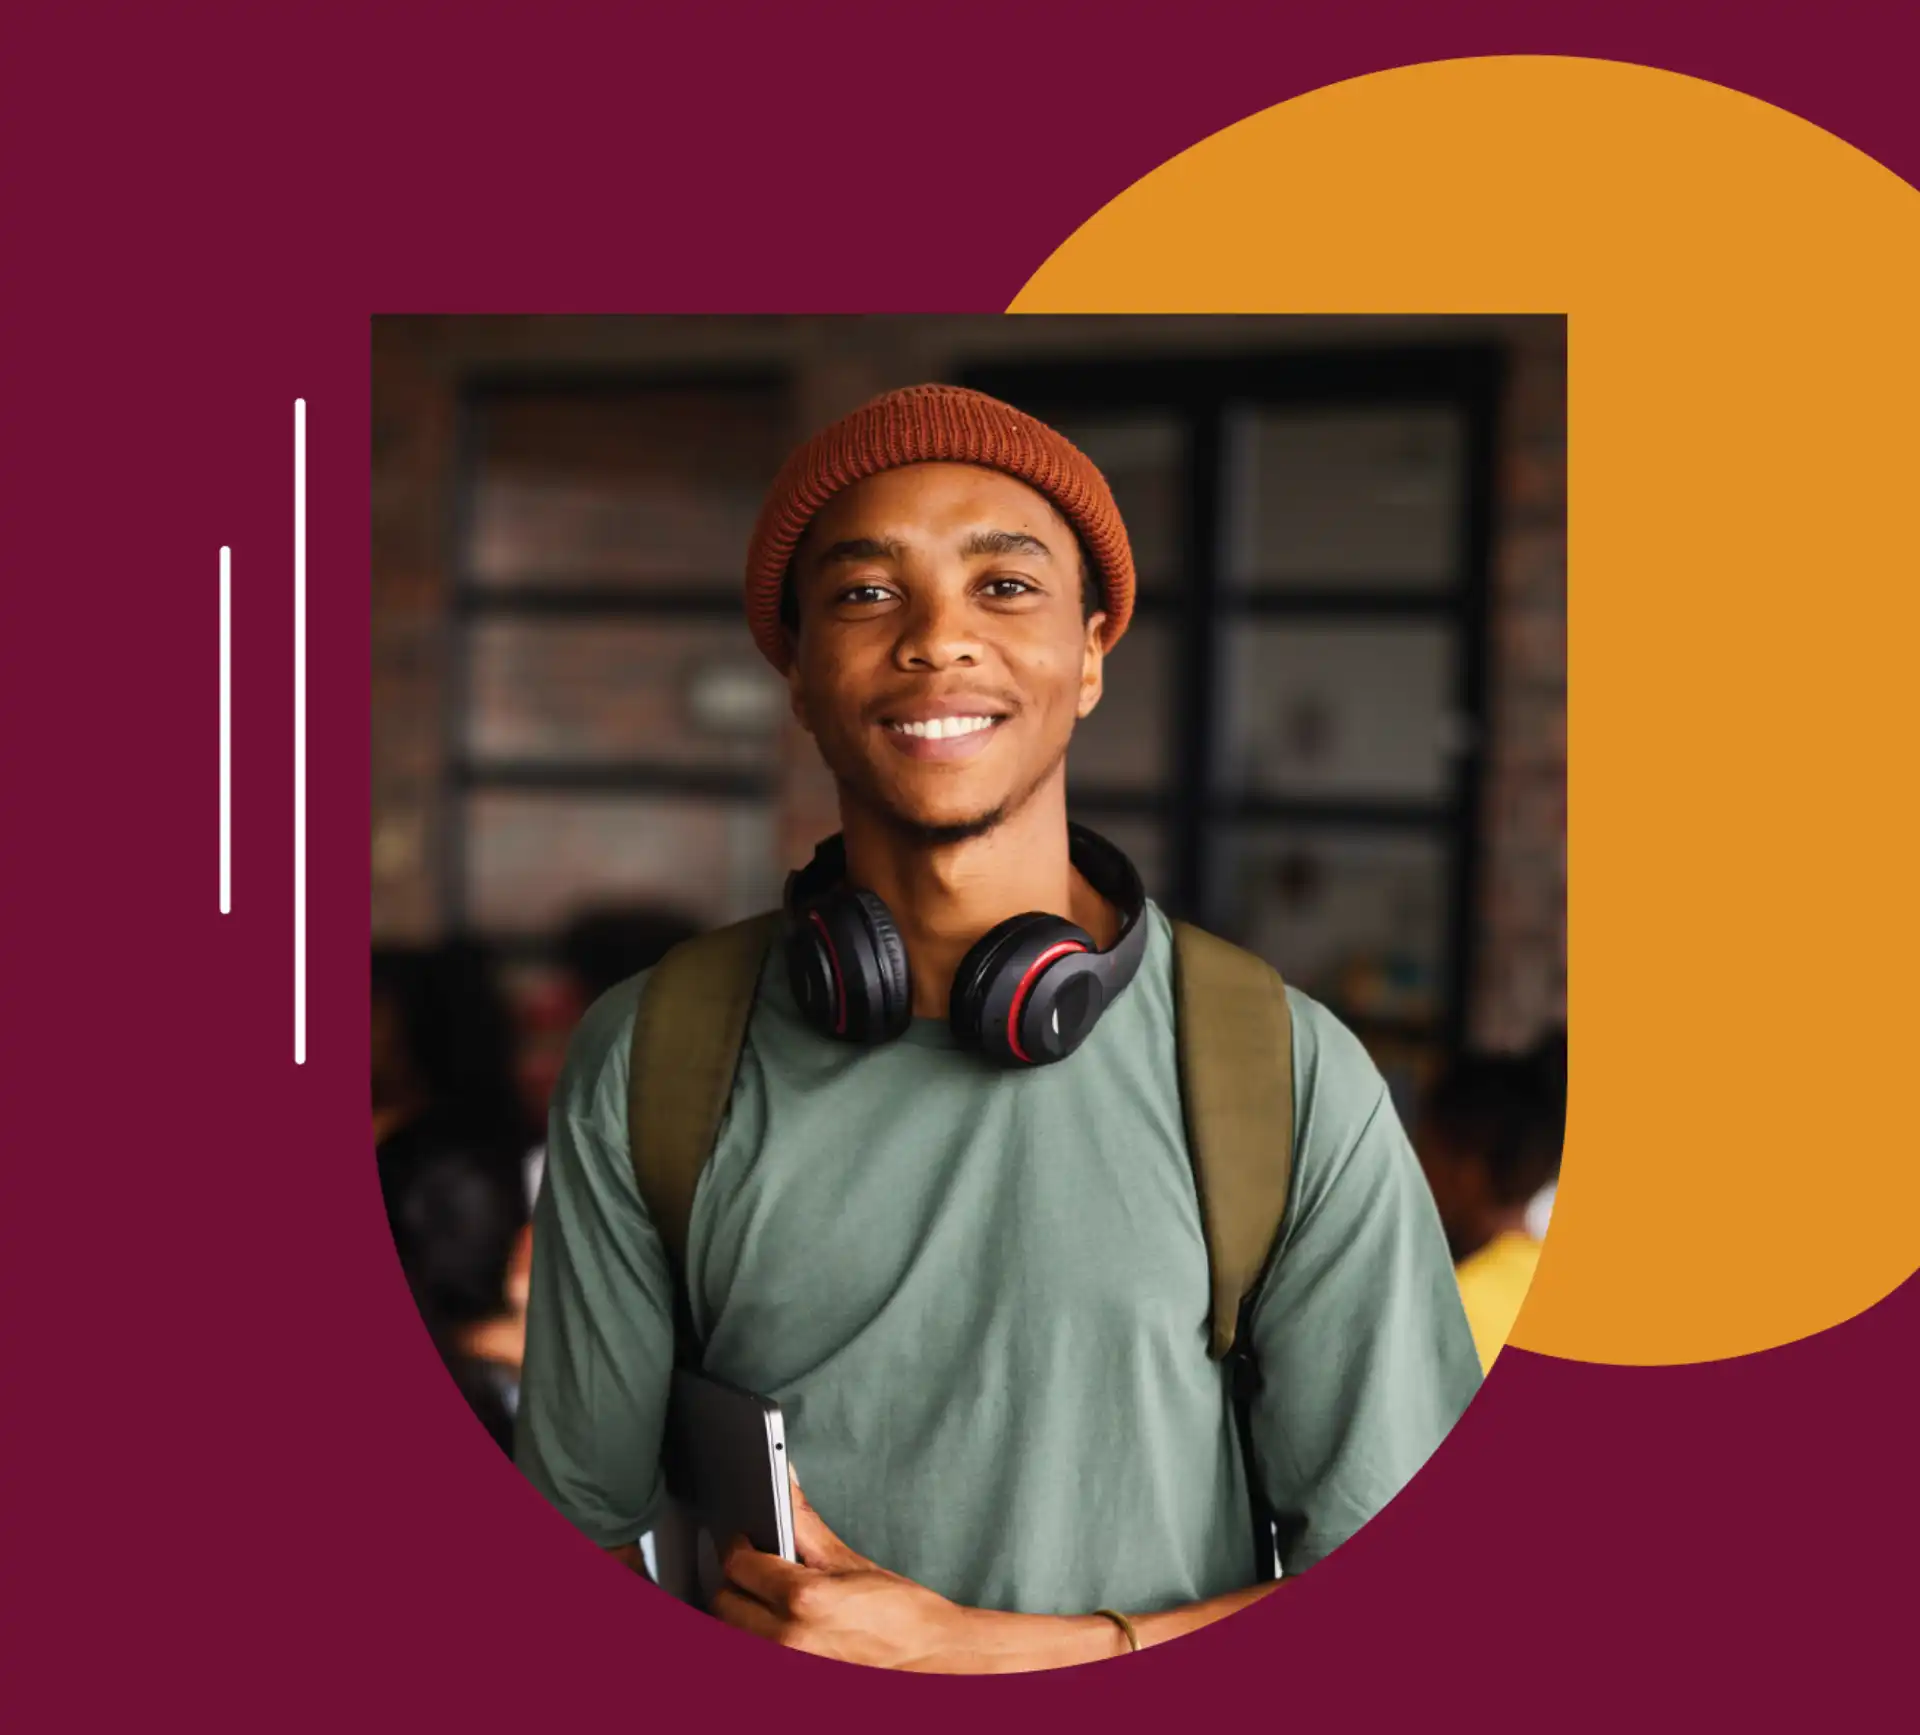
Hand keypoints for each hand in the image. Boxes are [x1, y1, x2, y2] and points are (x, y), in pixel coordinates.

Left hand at [710, 1468, 973, 1669]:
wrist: (930, 1656)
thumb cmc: (899, 1612)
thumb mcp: (847, 1560)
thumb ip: (804, 1521)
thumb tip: (783, 1478)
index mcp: (803, 1600)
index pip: (738, 1566)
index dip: (738, 1546)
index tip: (744, 1540)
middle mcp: (788, 1641)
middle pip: (724, 1604)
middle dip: (735, 1582)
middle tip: (755, 1568)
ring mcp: (787, 1670)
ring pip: (732, 1635)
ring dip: (741, 1613)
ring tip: (765, 1599)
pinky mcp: (791, 1685)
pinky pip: (753, 1657)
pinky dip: (755, 1640)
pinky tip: (775, 1628)